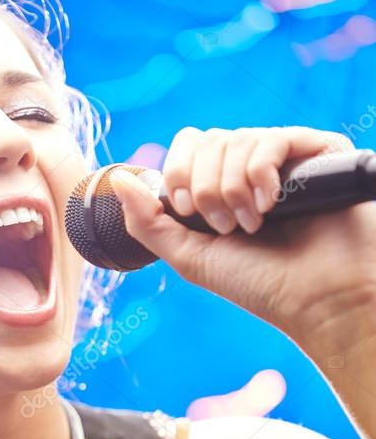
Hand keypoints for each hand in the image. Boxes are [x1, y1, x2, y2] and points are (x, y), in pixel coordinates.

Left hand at [112, 126, 375, 352]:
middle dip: (205, 188)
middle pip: (208, 140)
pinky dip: (260, 173)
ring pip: (236, 140)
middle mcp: (253, 167)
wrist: (315, 299)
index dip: (179, 172)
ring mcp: (286, 159)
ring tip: (253, 224)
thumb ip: (149, 222)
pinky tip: (270, 204)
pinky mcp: (319, 153)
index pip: (189, 145)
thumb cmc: (259, 284)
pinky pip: (273, 138)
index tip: (188, 211)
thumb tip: (118, 179)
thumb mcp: (189, 257)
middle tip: (225, 226)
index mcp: (223, 185)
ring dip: (233, 189)